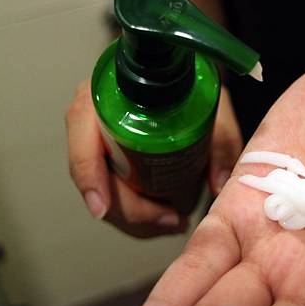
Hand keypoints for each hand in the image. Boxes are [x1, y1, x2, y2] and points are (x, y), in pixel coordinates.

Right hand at [65, 80, 241, 237]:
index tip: (102, 207)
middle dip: (129, 210)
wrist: (191, 84)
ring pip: (102, 191)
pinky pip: (113, 193)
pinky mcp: (113, 160)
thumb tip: (217, 182)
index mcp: (112, 92)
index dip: (88, 173)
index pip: (83, 131)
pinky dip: (136, 213)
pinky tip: (161, 217)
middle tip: (171, 220)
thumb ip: (221, 139)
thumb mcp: (213, 104)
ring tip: (173, 222)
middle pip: (93, 174)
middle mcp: (98, 116)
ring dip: (134, 218)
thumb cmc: (195, 87)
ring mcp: (102, 141)